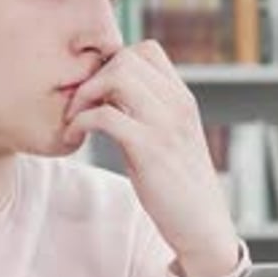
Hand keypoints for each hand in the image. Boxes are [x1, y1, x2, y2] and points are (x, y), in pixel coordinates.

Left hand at [62, 41, 238, 276]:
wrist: (203, 226)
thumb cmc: (179, 186)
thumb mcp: (168, 138)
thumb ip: (145, 112)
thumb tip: (108, 95)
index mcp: (183, 99)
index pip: (146, 50)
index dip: (114, 63)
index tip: (98, 92)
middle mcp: (177, 105)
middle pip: (126, 57)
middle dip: (93, 77)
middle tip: (78, 106)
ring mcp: (166, 125)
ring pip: (116, 77)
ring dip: (84, 95)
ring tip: (74, 119)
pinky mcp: (150, 150)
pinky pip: (105, 116)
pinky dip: (80, 122)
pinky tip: (74, 138)